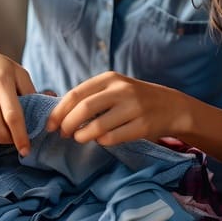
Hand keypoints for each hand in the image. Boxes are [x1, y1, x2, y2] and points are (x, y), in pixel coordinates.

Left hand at [45, 71, 186, 145]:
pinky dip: (101, 141)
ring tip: (79, 138)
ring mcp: (133, 108)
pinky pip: (113, 138)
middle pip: (84, 109)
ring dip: (82, 136)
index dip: (59, 111)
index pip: (76, 94)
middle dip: (68, 124)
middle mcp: (121, 90)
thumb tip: (59, 113)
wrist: (171, 106)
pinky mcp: (142, 126)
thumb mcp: (115, 87)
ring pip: (97, 126)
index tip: (50, 125)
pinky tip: (100, 140)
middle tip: (63, 134)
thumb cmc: (134, 98)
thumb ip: (91, 95)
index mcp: (110, 78)